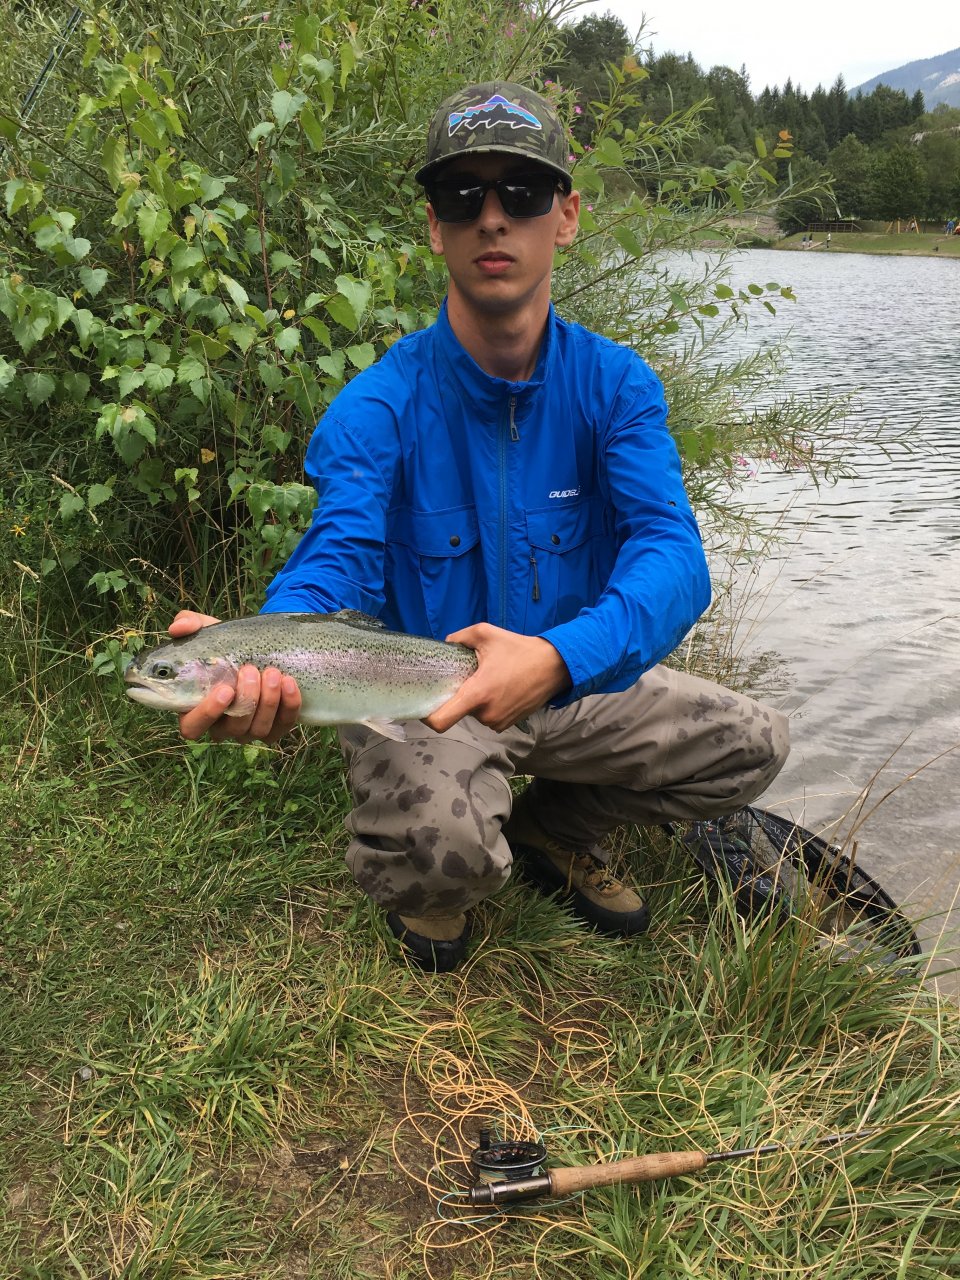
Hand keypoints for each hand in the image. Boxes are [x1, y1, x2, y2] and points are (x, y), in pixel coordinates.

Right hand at [169, 609, 301, 743]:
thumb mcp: (207, 630)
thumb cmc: (225, 644)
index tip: (224, 690)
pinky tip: (289, 683)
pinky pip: (283, 725)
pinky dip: (289, 705)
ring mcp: (249, 730)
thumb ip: (188, 624)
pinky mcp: (276, 728)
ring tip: (272, 673)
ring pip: (258, 729)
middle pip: (232, 728)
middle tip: (251, 670)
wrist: (261, 647)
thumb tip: (177, 628)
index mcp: (197, 708)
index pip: (192, 727)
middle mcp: (222, 725)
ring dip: (267, 701)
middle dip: (245, 699)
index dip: (206, 714)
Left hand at [424, 623, 570, 733]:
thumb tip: (446, 643)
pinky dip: (491, 705)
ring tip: (492, 680)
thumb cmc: (519, 649)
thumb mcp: (486, 633)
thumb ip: (460, 637)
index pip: (442, 721)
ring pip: (475, 714)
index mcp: (477, 694)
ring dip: (478, 701)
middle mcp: (486, 713)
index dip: (429, 717)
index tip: (426, 705)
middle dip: (462, 696)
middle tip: (472, 677)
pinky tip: (502, 688)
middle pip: (459, 711)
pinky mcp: (510, 723)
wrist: (555, 665)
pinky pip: (490, 716)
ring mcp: (499, 721)